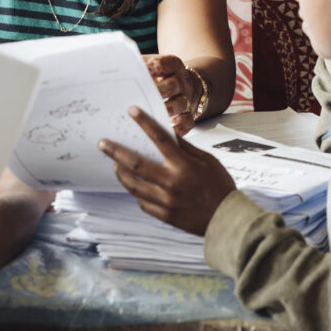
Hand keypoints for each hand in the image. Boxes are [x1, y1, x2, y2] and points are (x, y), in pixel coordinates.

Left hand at [99, 106, 236, 235]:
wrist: (227, 219)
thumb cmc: (220, 186)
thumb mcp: (208, 161)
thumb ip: (186, 148)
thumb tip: (169, 134)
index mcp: (183, 165)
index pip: (159, 139)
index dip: (144, 123)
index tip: (131, 111)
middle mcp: (171, 182)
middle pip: (135, 164)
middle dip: (116, 152)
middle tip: (103, 144)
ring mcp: (166, 201)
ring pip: (134, 186)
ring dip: (121, 174)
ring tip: (115, 165)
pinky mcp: (164, 215)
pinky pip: (143, 203)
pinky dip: (138, 193)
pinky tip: (135, 186)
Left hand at [143, 54, 199, 134]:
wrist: (184, 82)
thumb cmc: (159, 75)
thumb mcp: (151, 65)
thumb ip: (138, 67)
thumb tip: (116, 72)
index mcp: (172, 65)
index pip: (163, 64)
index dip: (152, 68)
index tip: (138, 74)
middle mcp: (181, 81)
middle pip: (173, 84)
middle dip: (159, 91)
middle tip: (144, 97)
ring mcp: (186, 97)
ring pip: (181, 103)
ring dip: (168, 109)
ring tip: (154, 115)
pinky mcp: (188, 113)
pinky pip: (188, 121)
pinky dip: (180, 127)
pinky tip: (169, 130)